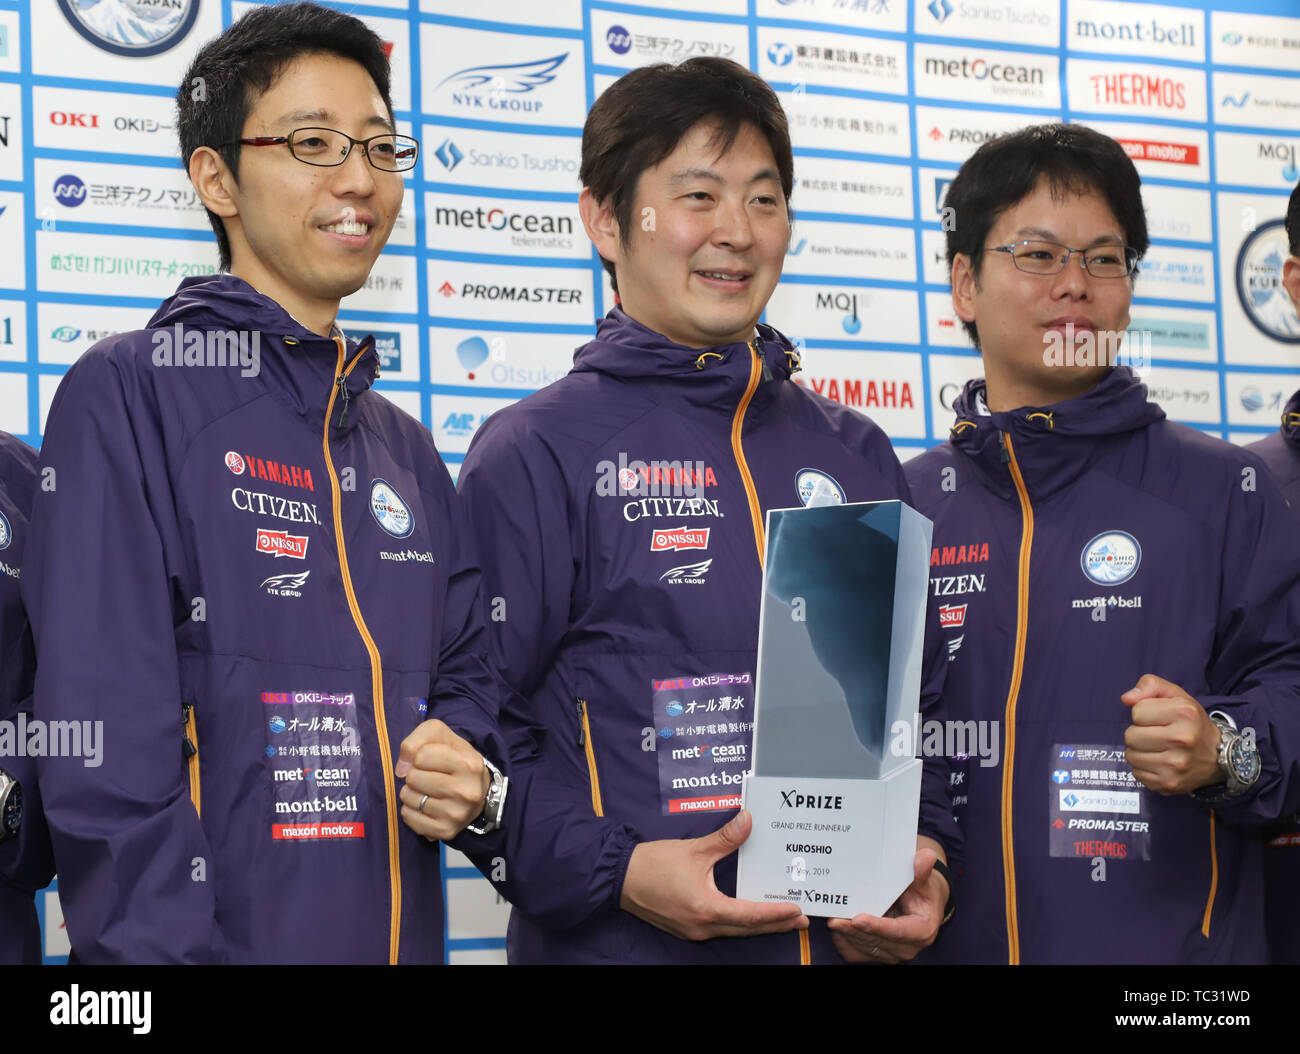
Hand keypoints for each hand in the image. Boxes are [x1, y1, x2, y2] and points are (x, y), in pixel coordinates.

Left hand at [394, 719, 490, 841]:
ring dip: (411, 792)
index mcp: (469, 764)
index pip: (421, 756)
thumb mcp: (440, 736)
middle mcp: (466, 791)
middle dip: (414, 774)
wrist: (476, 790)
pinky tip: (424, 805)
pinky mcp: (445, 831)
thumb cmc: (454, 758)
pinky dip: (410, 810)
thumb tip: (400, 769)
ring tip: (426, 790)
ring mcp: (457, 814)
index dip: (420, 756)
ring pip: (408, 798)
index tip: (432, 760)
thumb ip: (416, 740)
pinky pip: (409, 817)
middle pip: (413, 777)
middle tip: (428, 776)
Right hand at [619, 810, 808, 940]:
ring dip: (757, 925)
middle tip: (800, 919)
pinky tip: (746, 914)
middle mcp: (702, 926)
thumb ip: (724, 838)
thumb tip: (748, 820)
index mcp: (705, 908)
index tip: (797, 910)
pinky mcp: (685, 928)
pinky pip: (720, 928)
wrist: (618, 878)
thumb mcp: (693, 849)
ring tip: (780, 917)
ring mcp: (693, 930)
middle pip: (746, 929)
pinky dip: (738, 923)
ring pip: (733, 931)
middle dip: (775, 924)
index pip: (750, 915)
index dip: (775, 913)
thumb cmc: (653, 864)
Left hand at [826, 844, 946, 962]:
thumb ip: (921, 871)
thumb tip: (926, 857)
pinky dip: (843, 942)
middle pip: (877, 940)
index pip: (898, 931)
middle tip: (834, 918)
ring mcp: (891, 954)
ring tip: (831, 918)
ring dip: (847, 935)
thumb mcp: (923, 880)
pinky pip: (855, 953)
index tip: (857, 919)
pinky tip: (835, 928)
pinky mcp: (877, 955)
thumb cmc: (920, 892)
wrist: (920, 906)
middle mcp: (907, 947)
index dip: (877, 926)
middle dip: (854, 931)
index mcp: (922, 930)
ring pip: (864, 947)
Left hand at [1122, 674, 1221, 794]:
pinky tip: (1159, 762)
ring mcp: (1176, 765)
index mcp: (1184, 713)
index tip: (1159, 718)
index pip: (1137, 712)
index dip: (1144, 713)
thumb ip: (1150, 685)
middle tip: (1156, 734)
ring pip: (1130, 755)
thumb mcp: (1177, 695)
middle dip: (1139, 733)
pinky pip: (1136, 773)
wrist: (1218, 756)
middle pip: (1130, 735)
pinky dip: (1143, 767)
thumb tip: (1126, 698)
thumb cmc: (1191, 722)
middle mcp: (1182, 740)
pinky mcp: (1169, 784)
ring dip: (1139, 751)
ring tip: (1157, 748)